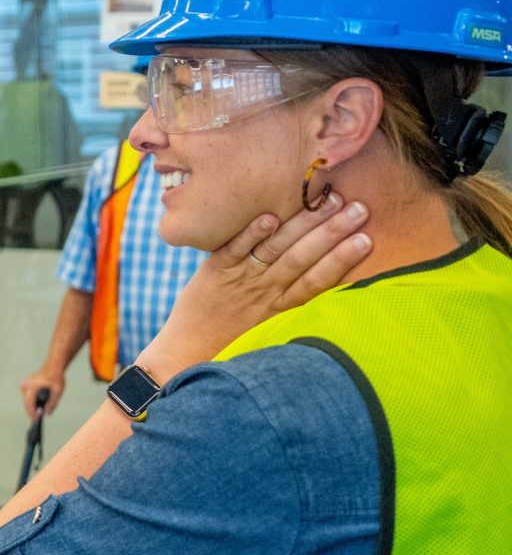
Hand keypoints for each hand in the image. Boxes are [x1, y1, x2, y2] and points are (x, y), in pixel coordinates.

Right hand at [16, 368, 61, 417]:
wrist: (52, 367)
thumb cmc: (55, 377)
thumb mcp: (57, 391)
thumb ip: (52, 403)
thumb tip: (47, 413)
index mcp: (33, 386)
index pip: (29, 402)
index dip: (31, 412)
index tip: (35, 419)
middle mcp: (26, 385)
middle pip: (26, 402)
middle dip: (31, 411)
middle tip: (37, 418)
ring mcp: (24, 384)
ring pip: (26, 400)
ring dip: (32, 406)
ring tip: (39, 410)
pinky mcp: (25, 385)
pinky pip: (27, 396)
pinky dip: (32, 400)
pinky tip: (38, 403)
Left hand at [144, 195, 372, 372]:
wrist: (185, 354)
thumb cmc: (234, 342)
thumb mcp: (271, 328)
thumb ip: (295, 306)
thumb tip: (332, 282)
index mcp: (282, 309)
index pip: (319, 281)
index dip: (343, 260)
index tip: (367, 239)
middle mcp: (264, 292)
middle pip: (303, 258)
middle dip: (332, 232)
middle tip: (359, 208)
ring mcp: (239, 280)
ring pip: (275, 248)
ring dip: (302, 224)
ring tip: (328, 200)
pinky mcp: (213, 272)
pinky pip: (234, 249)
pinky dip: (251, 233)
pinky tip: (269, 217)